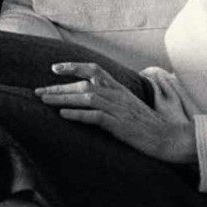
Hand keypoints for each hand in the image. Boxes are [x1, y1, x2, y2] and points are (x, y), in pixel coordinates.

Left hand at [34, 62, 196, 164]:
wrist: (169, 139)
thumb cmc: (148, 126)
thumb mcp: (129, 108)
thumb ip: (113, 100)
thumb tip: (92, 99)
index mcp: (119, 89)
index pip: (94, 70)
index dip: (74, 67)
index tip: (54, 69)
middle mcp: (118, 95)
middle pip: (84, 84)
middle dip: (59, 87)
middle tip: (38, 92)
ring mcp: (119, 109)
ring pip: (87, 97)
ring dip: (63, 98)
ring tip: (44, 101)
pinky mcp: (120, 125)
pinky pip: (95, 116)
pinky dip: (78, 114)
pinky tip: (63, 115)